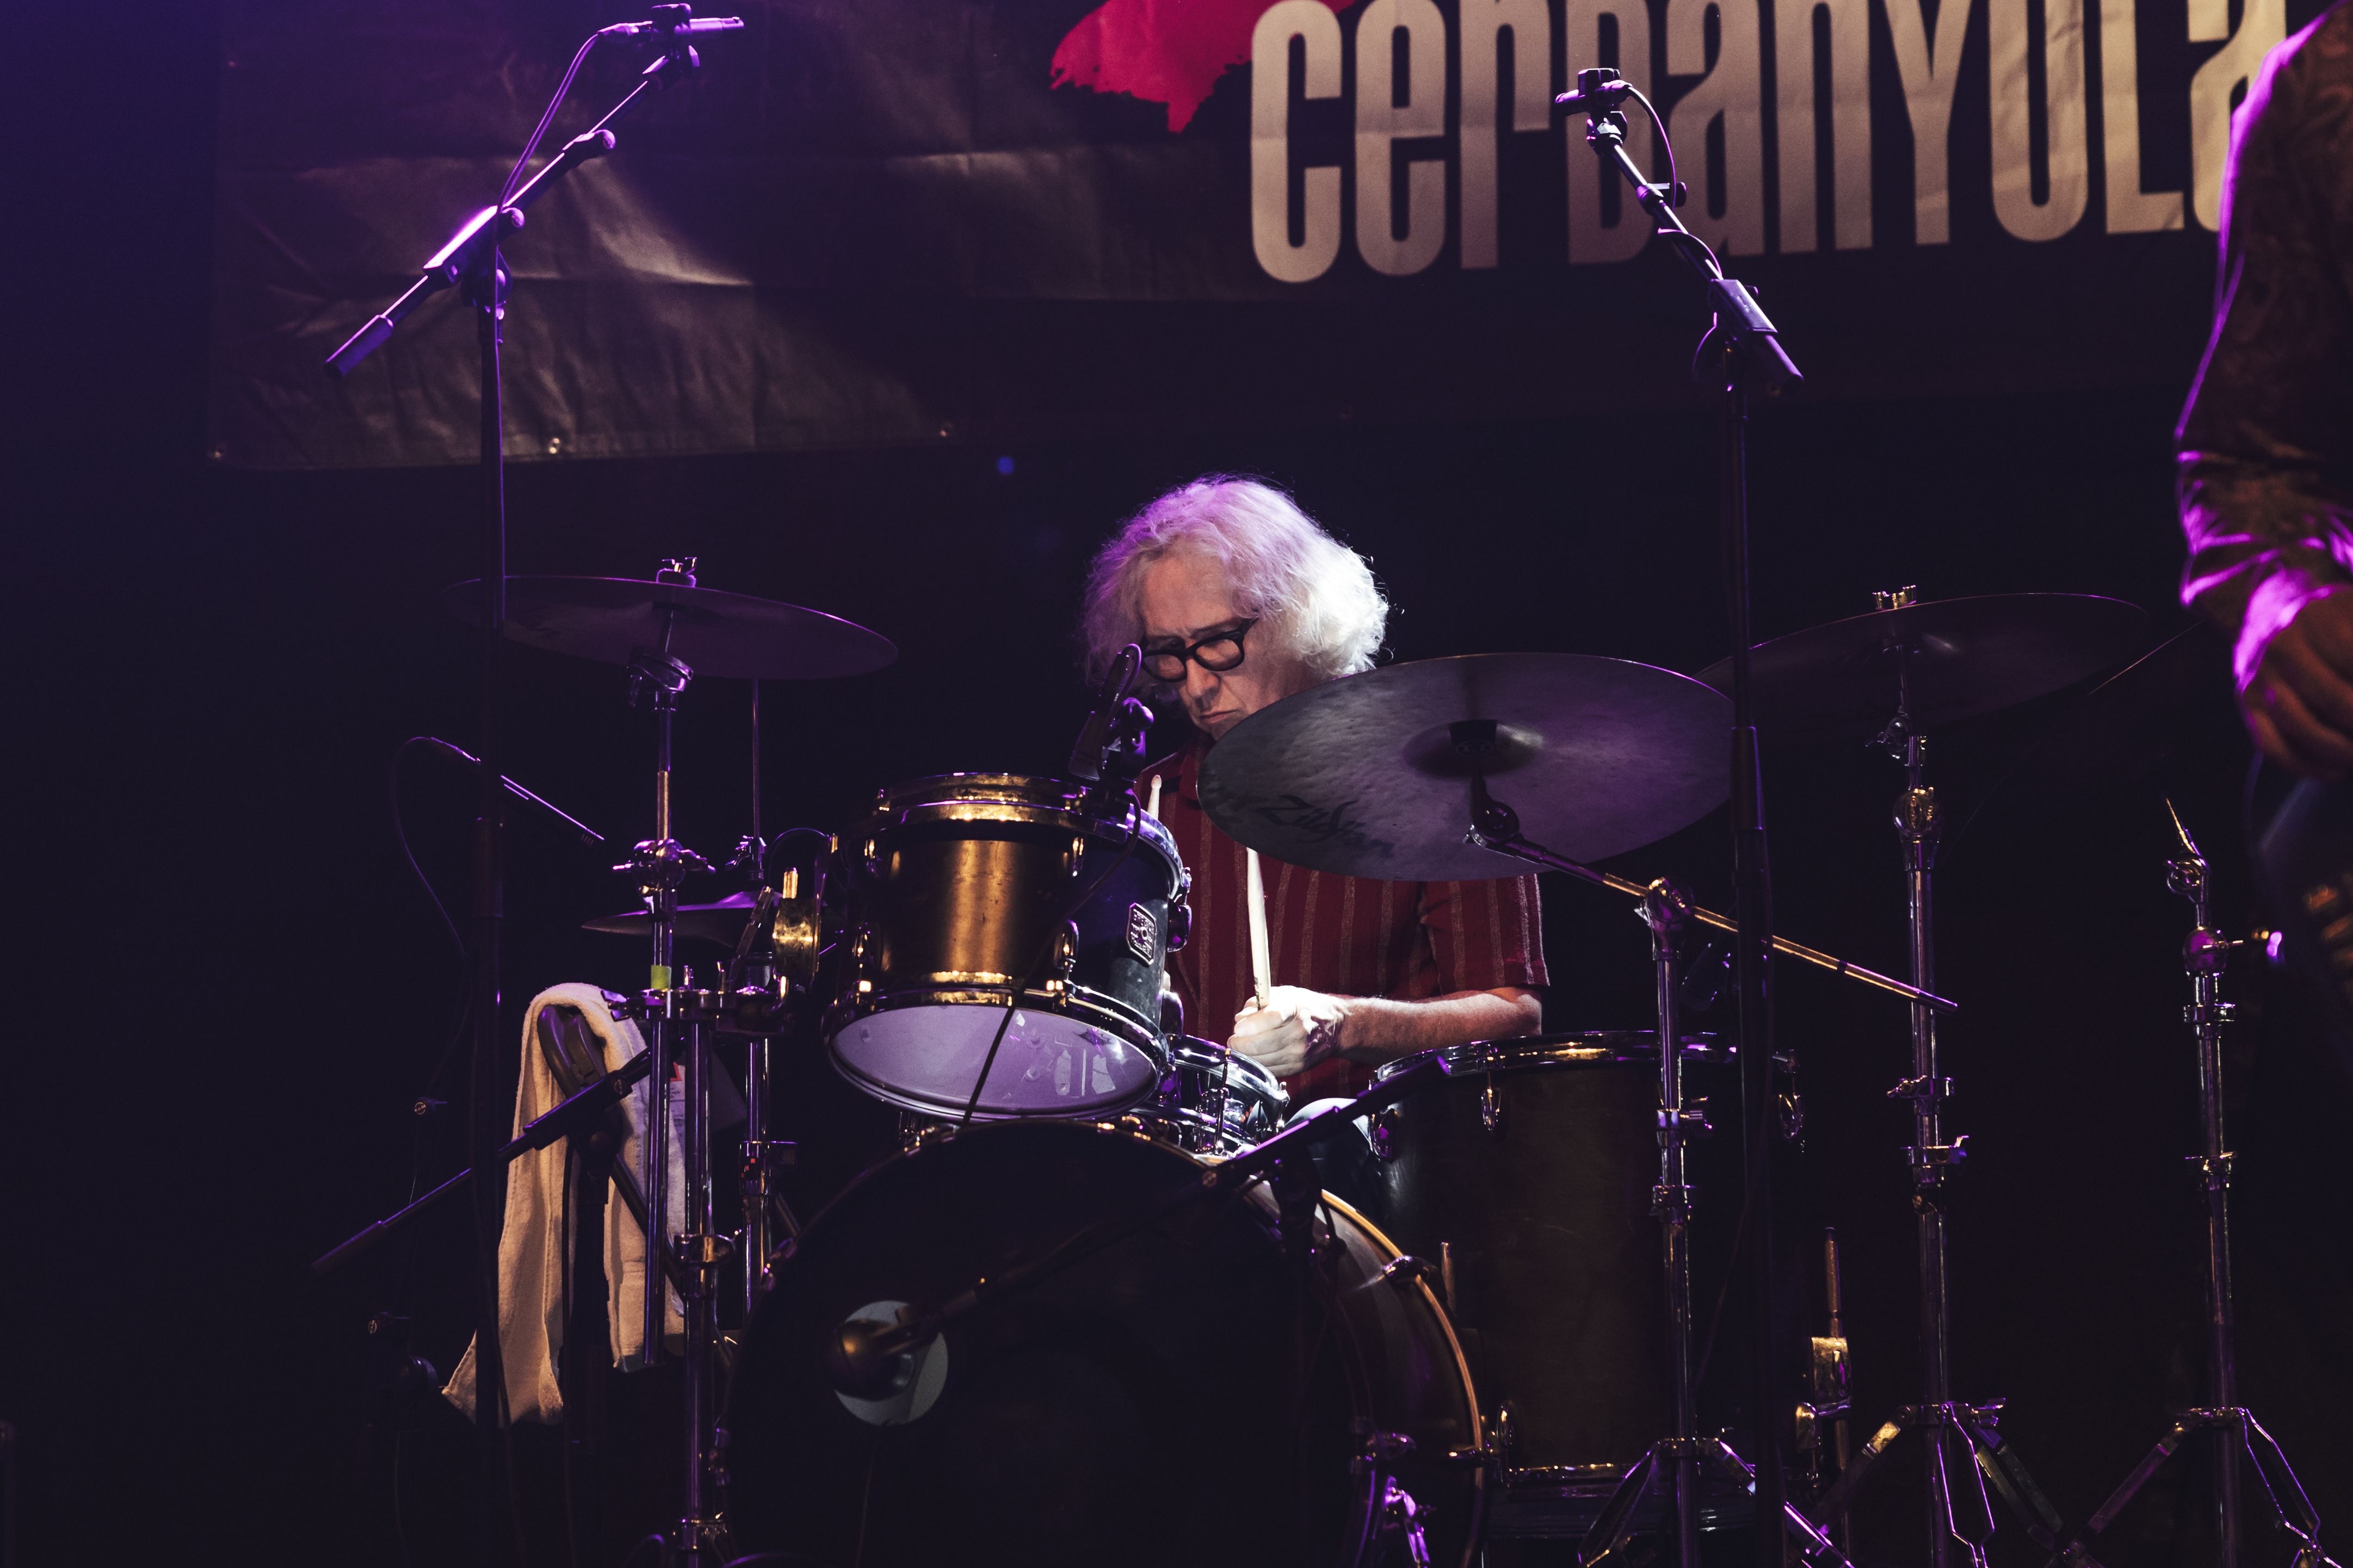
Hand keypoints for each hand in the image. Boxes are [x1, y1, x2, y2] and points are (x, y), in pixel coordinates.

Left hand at [1228, 985, 1349, 1078]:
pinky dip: (1258, 1064)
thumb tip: (1240, 1019)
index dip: (1249, 1025)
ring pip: (1262, 1060)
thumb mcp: (1284, 994)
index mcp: (1295, 1008)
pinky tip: (1257, 1055)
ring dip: (1245, 1056)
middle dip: (1239, 1044)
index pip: (1270, 1017)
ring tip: (1243, 1047)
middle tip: (1234, 1039)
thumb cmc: (1305, 1007)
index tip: (1237, 1028)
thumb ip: (1258, 1002)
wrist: (1336, 1026)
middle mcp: (1299, 1031)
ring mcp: (1299, 1052)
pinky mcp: (1299, 1067)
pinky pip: (1269, 1070)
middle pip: (1261, 1044)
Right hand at [2243, 587, 2352, 778]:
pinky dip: (2307, 767)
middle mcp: (2282, 644)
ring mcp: (2259, 675)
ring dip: (2343, 751)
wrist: (2267, 609)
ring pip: (2301, 728)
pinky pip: (2272, 746)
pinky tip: (2337, 771)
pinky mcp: (2248, 700)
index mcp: (2318, 616)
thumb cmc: (2333, 617)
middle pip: (2334, 698)